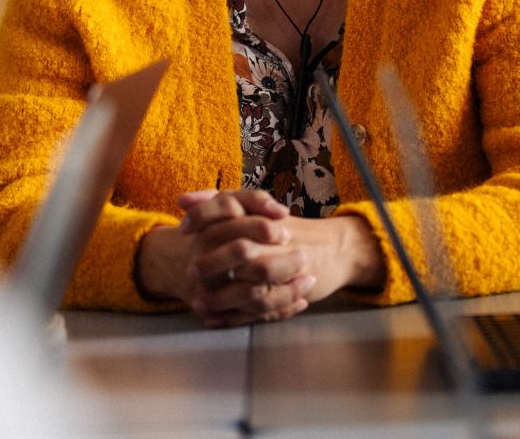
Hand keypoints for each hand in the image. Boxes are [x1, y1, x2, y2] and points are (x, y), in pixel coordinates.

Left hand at [133, 189, 385, 327]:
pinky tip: (213, 320)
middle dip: (212, 264)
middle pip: (241, 251)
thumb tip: (182, 199)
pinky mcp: (291, 291)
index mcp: (263, 216)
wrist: (336, 249)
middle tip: (191, 273)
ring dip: (221, 297)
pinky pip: (261, 309)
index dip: (203, 218)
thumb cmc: (289, 229)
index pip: (229, 209)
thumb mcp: (258, 211)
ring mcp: (285, 267)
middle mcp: (275, 240)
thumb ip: (220, 204)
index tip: (182, 230)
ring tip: (198, 302)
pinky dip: (234, 317)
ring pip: (252, 286)